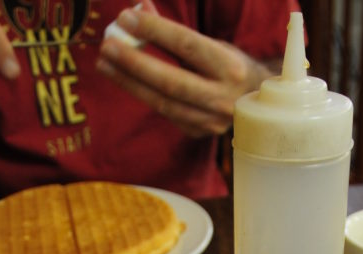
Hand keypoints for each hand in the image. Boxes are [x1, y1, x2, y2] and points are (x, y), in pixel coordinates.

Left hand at [97, 3, 272, 136]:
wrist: (258, 105)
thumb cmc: (229, 66)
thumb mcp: (210, 44)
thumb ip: (173, 30)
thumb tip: (137, 9)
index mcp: (230, 67)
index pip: (186, 45)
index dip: (154, 31)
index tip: (126, 18)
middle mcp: (223, 97)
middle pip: (171, 81)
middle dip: (135, 63)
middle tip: (107, 47)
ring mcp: (211, 121)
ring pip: (163, 103)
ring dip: (130, 83)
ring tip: (105, 64)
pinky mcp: (199, 133)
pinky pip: (165, 112)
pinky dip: (144, 95)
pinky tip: (126, 81)